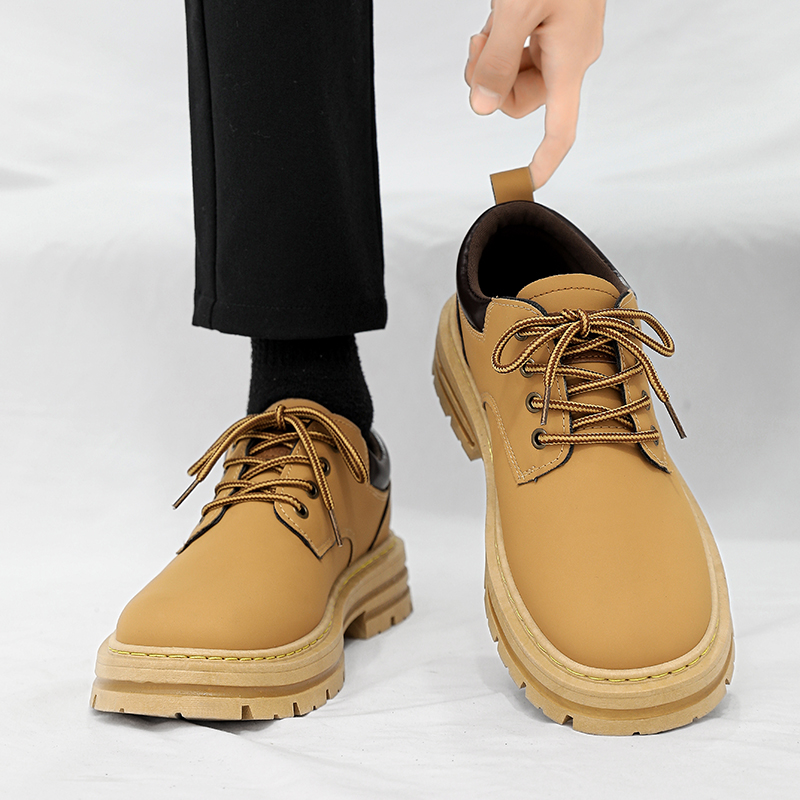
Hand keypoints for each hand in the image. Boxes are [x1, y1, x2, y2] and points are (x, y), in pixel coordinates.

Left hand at [466, 0, 605, 188]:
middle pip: (525, 101)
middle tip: (479, 47)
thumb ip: (495, 62)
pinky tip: (501, 14)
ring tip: (491, 23)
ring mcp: (567, 39)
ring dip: (496, 60)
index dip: (543, 161)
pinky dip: (506, 41)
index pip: (560, 129)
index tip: (525, 184)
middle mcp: (573, 56)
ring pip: (521, 76)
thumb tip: (481, 107)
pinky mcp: (559, 24)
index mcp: (569, 61)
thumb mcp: (514, 10)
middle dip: (494, 83)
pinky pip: (525, 51)